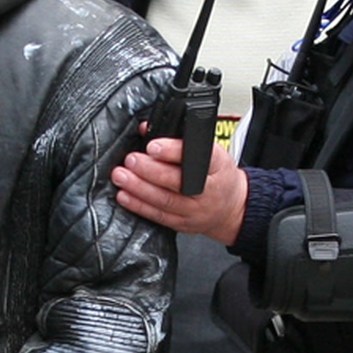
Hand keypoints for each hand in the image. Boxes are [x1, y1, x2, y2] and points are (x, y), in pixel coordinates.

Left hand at [110, 135, 248, 245]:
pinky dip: (139, 206)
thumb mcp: (210, 151)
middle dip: (149, 170)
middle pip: (177, 181)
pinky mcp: (183, 224)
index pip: (197, 157)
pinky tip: (125, 196)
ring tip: (121, 177)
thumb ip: (180, 139)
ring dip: (138, 188)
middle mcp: (208, 190)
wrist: (231, 207)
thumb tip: (146, 129)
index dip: (173, 151)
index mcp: (217, 166)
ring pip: (165, 200)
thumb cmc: (217, 175)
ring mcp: (196, 210)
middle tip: (131, 160)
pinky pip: (158, 216)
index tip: (153, 145)